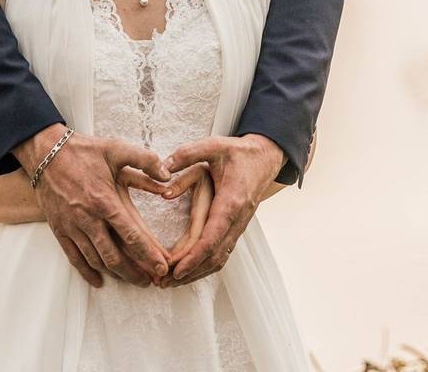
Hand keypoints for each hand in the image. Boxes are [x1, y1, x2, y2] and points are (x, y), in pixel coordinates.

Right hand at [13, 125, 171, 287]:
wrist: (46, 153)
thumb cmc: (84, 151)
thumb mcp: (117, 149)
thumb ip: (145, 160)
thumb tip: (167, 174)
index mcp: (105, 201)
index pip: (131, 235)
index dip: (148, 255)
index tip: (162, 268)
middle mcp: (88, 218)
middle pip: (114, 256)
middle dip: (135, 272)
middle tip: (151, 282)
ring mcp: (72, 226)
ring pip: (95, 260)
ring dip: (116, 274)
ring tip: (133, 280)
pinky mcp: (59, 229)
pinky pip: (73, 257)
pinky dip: (87, 272)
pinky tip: (99, 280)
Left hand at [159, 134, 281, 285]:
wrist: (264, 157)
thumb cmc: (238, 152)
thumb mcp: (213, 146)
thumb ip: (187, 155)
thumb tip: (163, 172)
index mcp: (231, 201)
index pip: (212, 237)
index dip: (194, 256)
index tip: (175, 269)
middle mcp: (237, 219)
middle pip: (214, 256)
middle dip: (189, 272)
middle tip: (163, 282)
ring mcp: (239, 226)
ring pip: (220, 259)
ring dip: (196, 273)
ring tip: (170, 282)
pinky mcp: (236, 228)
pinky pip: (222, 253)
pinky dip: (204, 266)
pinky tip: (187, 272)